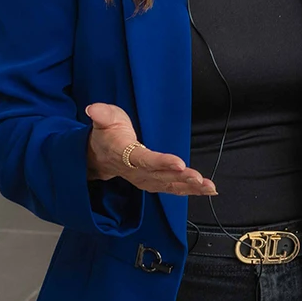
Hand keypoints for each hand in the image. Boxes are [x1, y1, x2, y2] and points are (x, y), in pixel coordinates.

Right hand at [85, 102, 216, 195]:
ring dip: (189, 187)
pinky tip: (207, 191)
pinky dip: (190, 191)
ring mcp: (145, 179)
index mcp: (124, 154)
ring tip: (208, 187)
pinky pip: (172, 188)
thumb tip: (93, 109)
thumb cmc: (106, 134)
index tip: (178, 163)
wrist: (98, 156)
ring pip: (168, 185)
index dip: (161, 162)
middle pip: (160, 176)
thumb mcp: (104, 119)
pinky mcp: (153, 182)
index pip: (144, 160)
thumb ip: (101, 115)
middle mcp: (136, 171)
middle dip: (181, 178)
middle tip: (199, 178)